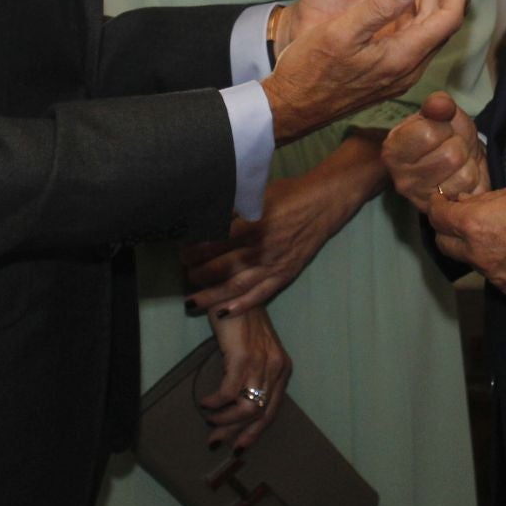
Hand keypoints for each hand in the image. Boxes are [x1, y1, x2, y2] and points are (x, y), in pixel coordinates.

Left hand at [181, 146, 372, 316]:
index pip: (214, 242)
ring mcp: (275, 263)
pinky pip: (260, 294)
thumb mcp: (257, 194)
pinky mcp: (285, 273)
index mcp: (253, 223)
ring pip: (236, 285)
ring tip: (192, 299)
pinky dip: (241, 305)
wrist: (324, 202)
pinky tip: (222, 312)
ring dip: (211, 294)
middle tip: (184, 271)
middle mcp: (262, 246)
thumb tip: (203, 219)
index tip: (182, 250)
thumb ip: (232, 209)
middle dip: (197, 272)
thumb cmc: (288, 194)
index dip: (194, 249)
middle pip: (221, 266)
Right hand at [199, 307, 290, 451]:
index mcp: (283, 369)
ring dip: (223, 419)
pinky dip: (214, 402)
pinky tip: (205, 401)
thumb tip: (235, 407)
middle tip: (215, 439)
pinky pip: (227, 393)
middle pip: (258, 414)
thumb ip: (254, 377)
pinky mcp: (243, 357)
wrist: (235, 293)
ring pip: (244, 408)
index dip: (254, 432)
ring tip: (209, 417)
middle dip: (235, 432)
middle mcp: (277, 368)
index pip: (271, 411)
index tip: (238, 445)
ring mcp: (262, 363)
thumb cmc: (242, 322)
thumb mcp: (256, 352)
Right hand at [263, 0, 472, 142]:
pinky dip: (422, 9)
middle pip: (445, 22)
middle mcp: (409, 67)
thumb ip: (378, 7)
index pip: (448, 17)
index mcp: (403, 56)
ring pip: (432, 28)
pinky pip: (417, 35)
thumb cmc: (310, 69)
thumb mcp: (341, 32)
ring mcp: (400, 70)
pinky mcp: (389, 69)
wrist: (291, 106)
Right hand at [385, 92, 487, 215]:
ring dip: (470, 163)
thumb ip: (438, 104)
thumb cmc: (441, 134)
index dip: (443, 126)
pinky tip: (463, 175)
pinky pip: (474, 192)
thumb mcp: (439, 113)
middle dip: (460, 145)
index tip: (441, 129)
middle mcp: (403, 181)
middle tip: (453, 145)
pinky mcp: (447, 213)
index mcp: (393, 152)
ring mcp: (424, 201)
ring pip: (465, 176)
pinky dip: (476, 180)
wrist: (450, 159)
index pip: (429, 134)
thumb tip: (441, 103)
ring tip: (460, 160)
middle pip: (451, 156)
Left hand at [428, 183, 505, 300]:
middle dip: (447, 229)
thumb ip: (486, 200)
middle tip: (461, 217)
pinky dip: (498, 264)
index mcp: (476, 225)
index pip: (437, 217)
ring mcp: (496, 277)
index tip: (443, 200)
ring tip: (497, 234)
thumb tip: (465, 203)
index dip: (437, 205)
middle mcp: (480, 255)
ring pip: (471, 262)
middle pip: (444, 244)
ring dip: (474, 248)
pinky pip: (495, 276)